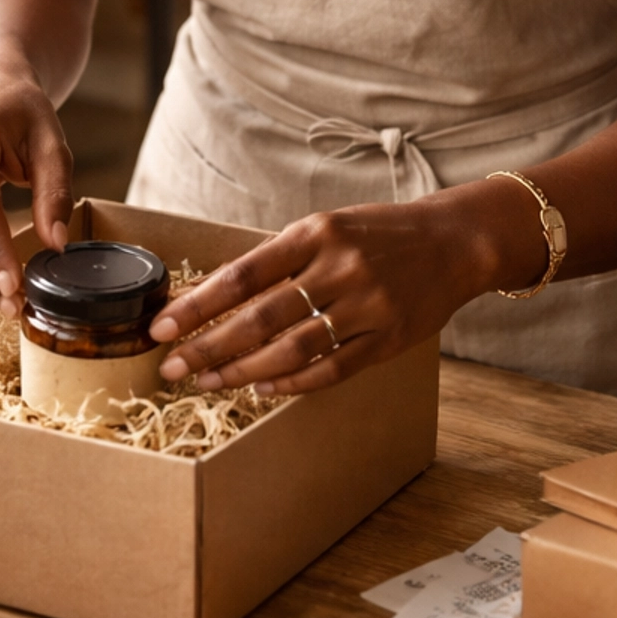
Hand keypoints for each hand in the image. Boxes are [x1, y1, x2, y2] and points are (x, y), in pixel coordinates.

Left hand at [148, 193, 504, 396]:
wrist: (455, 242)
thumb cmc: (378, 234)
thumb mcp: (326, 228)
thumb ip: (278, 260)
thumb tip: (211, 295)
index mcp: (316, 233)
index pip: (242, 273)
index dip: (198, 304)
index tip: (161, 326)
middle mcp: (340, 267)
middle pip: (261, 317)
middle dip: (209, 346)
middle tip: (172, 367)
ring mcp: (367, 305)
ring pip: (292, 349)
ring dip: (244, 371)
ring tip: (209, 382)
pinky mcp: (389, 338)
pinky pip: (332, 369)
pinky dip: (293, 382)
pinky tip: (263, 388)